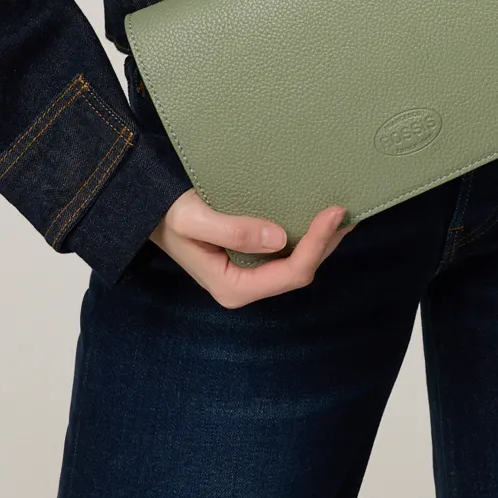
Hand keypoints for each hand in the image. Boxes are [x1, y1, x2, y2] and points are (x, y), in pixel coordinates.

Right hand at [149, 188, 353, 306]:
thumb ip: (234, 230)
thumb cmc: (169, 215)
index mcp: (234, 286)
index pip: (290, 273)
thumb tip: (280, 237)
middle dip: (326, 244)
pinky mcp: (250, 256)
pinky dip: (306, 234)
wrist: (150, 211)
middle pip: (299, 271)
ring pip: (296, 262)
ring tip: (343, 215)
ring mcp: (249, 272)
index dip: (316, 245)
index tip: (333, 212)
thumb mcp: (195, 219)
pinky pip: (286, 251)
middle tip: (348, 212)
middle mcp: (246, 285)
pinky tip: (317, 216)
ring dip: (321, 241)